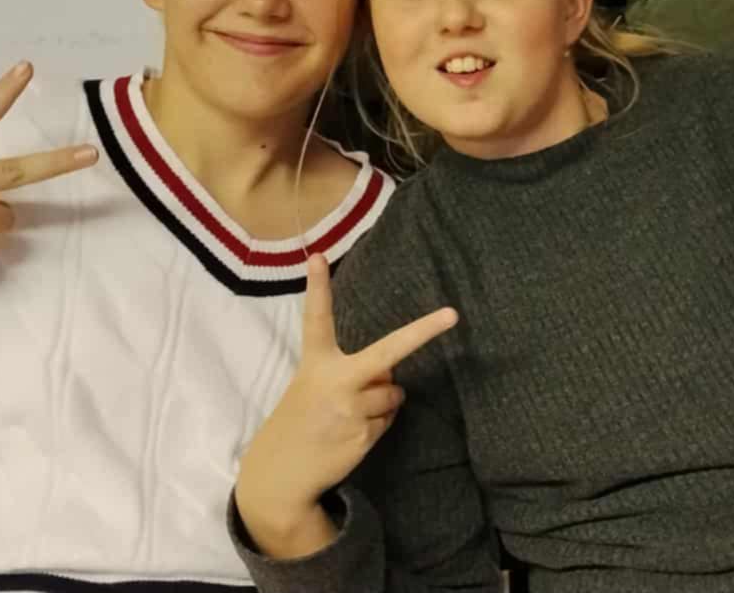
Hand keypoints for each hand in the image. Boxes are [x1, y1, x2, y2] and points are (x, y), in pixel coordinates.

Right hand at [235, 253, 458, 556]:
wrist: (280, 476)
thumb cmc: (300, 424)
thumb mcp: (314, 391)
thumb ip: (350, 375)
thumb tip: (390, 376)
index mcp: (315, 364)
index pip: (316, 319)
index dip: (317, 287)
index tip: (317, 256)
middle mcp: (335, 381)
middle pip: (389, 351)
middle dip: (424, 331)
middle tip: (453, 315)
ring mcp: (351, 408)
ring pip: (392, 393)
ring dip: (383, 402)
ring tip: (349, 416)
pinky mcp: (363, 434)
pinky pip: (388, 419)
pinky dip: (378, 423)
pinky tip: (352, 433)